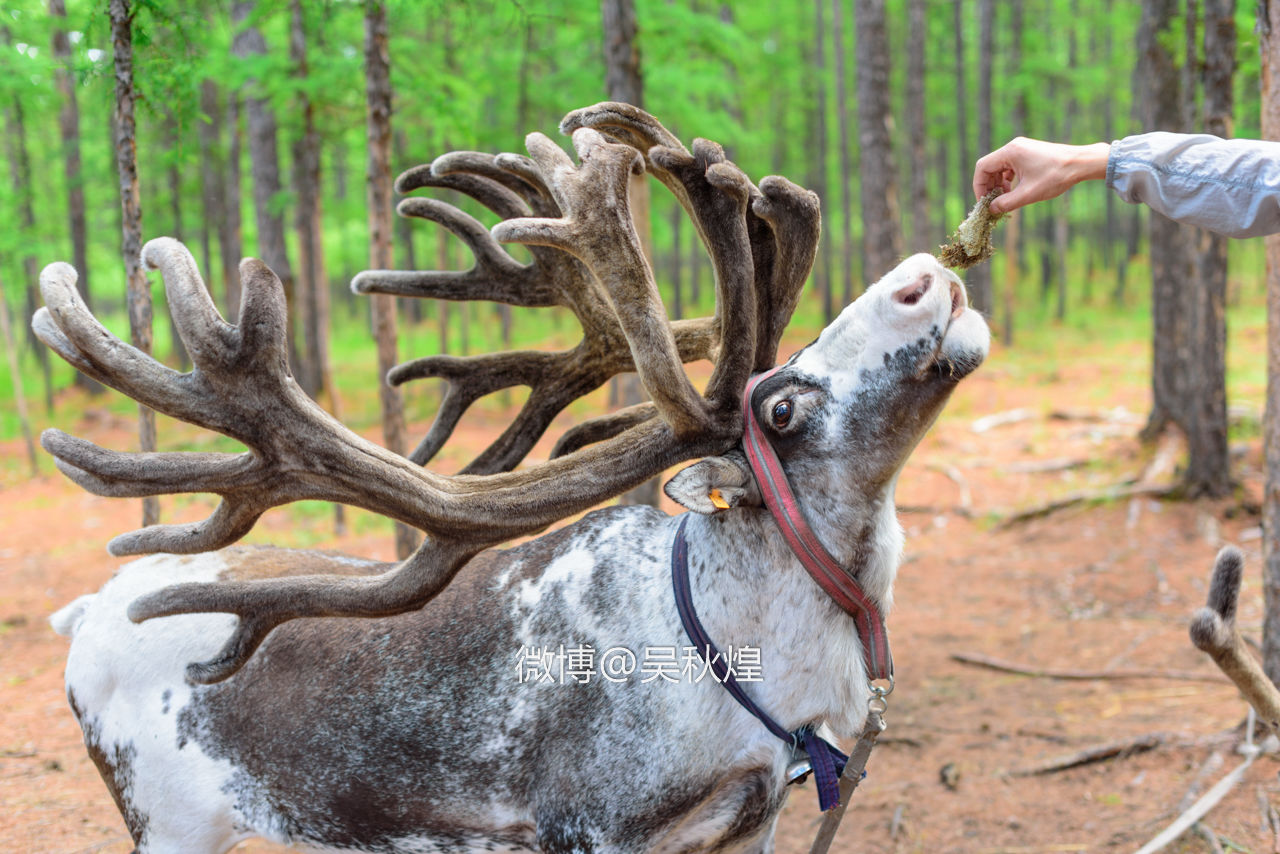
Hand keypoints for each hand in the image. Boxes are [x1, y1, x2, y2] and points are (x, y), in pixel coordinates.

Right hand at [973, 138, 1109, 214]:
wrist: (1081, 163)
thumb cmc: (1055, 176)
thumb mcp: (1028, 194)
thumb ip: (1006, 203)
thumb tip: (991, 210)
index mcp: (1010, 152)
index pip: (982, 168)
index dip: (979, 186)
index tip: (984, 202)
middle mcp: (1014, 147)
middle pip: (990, 167)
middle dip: (989, 186)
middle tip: (993, 203)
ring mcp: (1022, 148)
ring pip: (1000, 167)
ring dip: (999, 184)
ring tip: (1005, 199)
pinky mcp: (1029, 152)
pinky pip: (1011, 166)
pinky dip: (1009, 179)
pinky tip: (1015, 190)